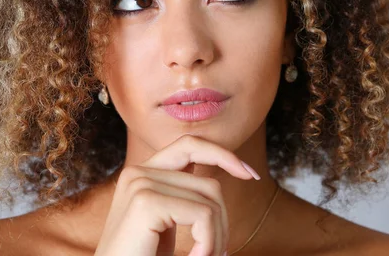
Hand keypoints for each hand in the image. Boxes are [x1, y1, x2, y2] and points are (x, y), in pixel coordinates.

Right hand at [92, 134, 258, 255]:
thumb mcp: (168, 223)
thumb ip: (187, 196)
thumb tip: (237, 168)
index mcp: (142, 173)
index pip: (190, 144)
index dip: (223, 154)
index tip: (251, 174)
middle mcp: (138, 172)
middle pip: (208, 182)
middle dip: (222, 220)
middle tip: (219, 252)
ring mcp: (140, 184)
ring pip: (210, 199)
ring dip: (216, 237)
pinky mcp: (145, 202)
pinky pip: (202, 215)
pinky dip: (208, 242)